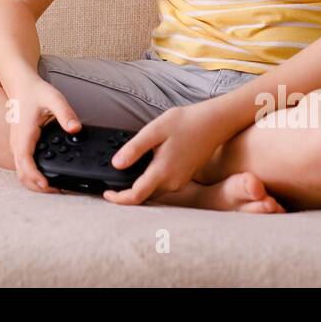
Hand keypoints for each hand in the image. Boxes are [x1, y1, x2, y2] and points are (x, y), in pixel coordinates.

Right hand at [5, 75, 81, 194]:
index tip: (47, 185)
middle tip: (58, 190)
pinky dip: (32, 175)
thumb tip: (75, 129)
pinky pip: (23, 166)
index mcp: (25, 134)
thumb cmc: (36, 92)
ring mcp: (17, 146)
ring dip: (34, 183)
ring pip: (21, 172)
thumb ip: (66, 114)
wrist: (21, 85)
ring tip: (54, 187)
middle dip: (37, 186)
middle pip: (21, 174)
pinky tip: (47, 176)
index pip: (25, 162)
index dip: (35, 177)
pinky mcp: (20, 147)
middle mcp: (17, 143)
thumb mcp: (54, 99)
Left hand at [103, 103, 225, 205]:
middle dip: (126, 194)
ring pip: (154, 191)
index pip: (136, 196)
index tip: (106, 194)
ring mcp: (180, 181)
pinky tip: (145, 168)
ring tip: (124, 176)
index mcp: (163, 172)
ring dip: (139, 188)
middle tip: (110, 185)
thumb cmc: (186, 123)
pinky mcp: (184, 177)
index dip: (118, 199)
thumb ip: (134, 149)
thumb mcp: (155, 131)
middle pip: (144, 196)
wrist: (214, 122)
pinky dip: (150, 181)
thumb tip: (116, 164)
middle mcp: (172, 182)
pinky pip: (163, 185)